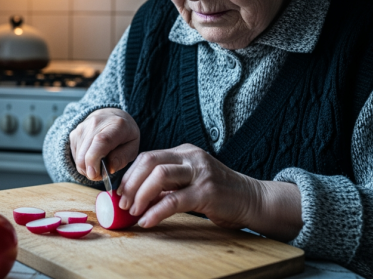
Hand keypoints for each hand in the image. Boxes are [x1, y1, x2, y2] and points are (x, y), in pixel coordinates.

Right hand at [69, 108, 139, 180]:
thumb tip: (109, 169)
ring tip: (99, 164)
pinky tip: (93, 157)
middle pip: (85, 152)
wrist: (112, 117)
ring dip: (87, 167)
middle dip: (91, 170)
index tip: (93, 174)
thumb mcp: (133, 147)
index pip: (101, 141)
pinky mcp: (74, 133)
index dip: (94, 159)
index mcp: (116, 124)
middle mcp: (96, 122)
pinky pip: (75, 155)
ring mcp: (82, 127)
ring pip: (78, 157)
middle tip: (102, 174)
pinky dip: (82, 162)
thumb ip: (122, 158)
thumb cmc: (125, 135)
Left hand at [116, 144, 302, 240]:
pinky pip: (174, 200)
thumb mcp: (190, 183)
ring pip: (160, 176)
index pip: (149, 157)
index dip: (130, 175)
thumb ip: (167, 186)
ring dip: (141, 195)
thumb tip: (137, 197)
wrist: (252, 199)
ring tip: (133, 211)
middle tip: (122, 202)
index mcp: (185, 152)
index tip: (120, 192)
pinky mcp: (207, 192)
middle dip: (131, 183)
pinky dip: (156, 211)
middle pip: (150, 161)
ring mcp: (200, 172)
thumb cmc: (219, 194)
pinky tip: (148, 221)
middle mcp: (192, 157)